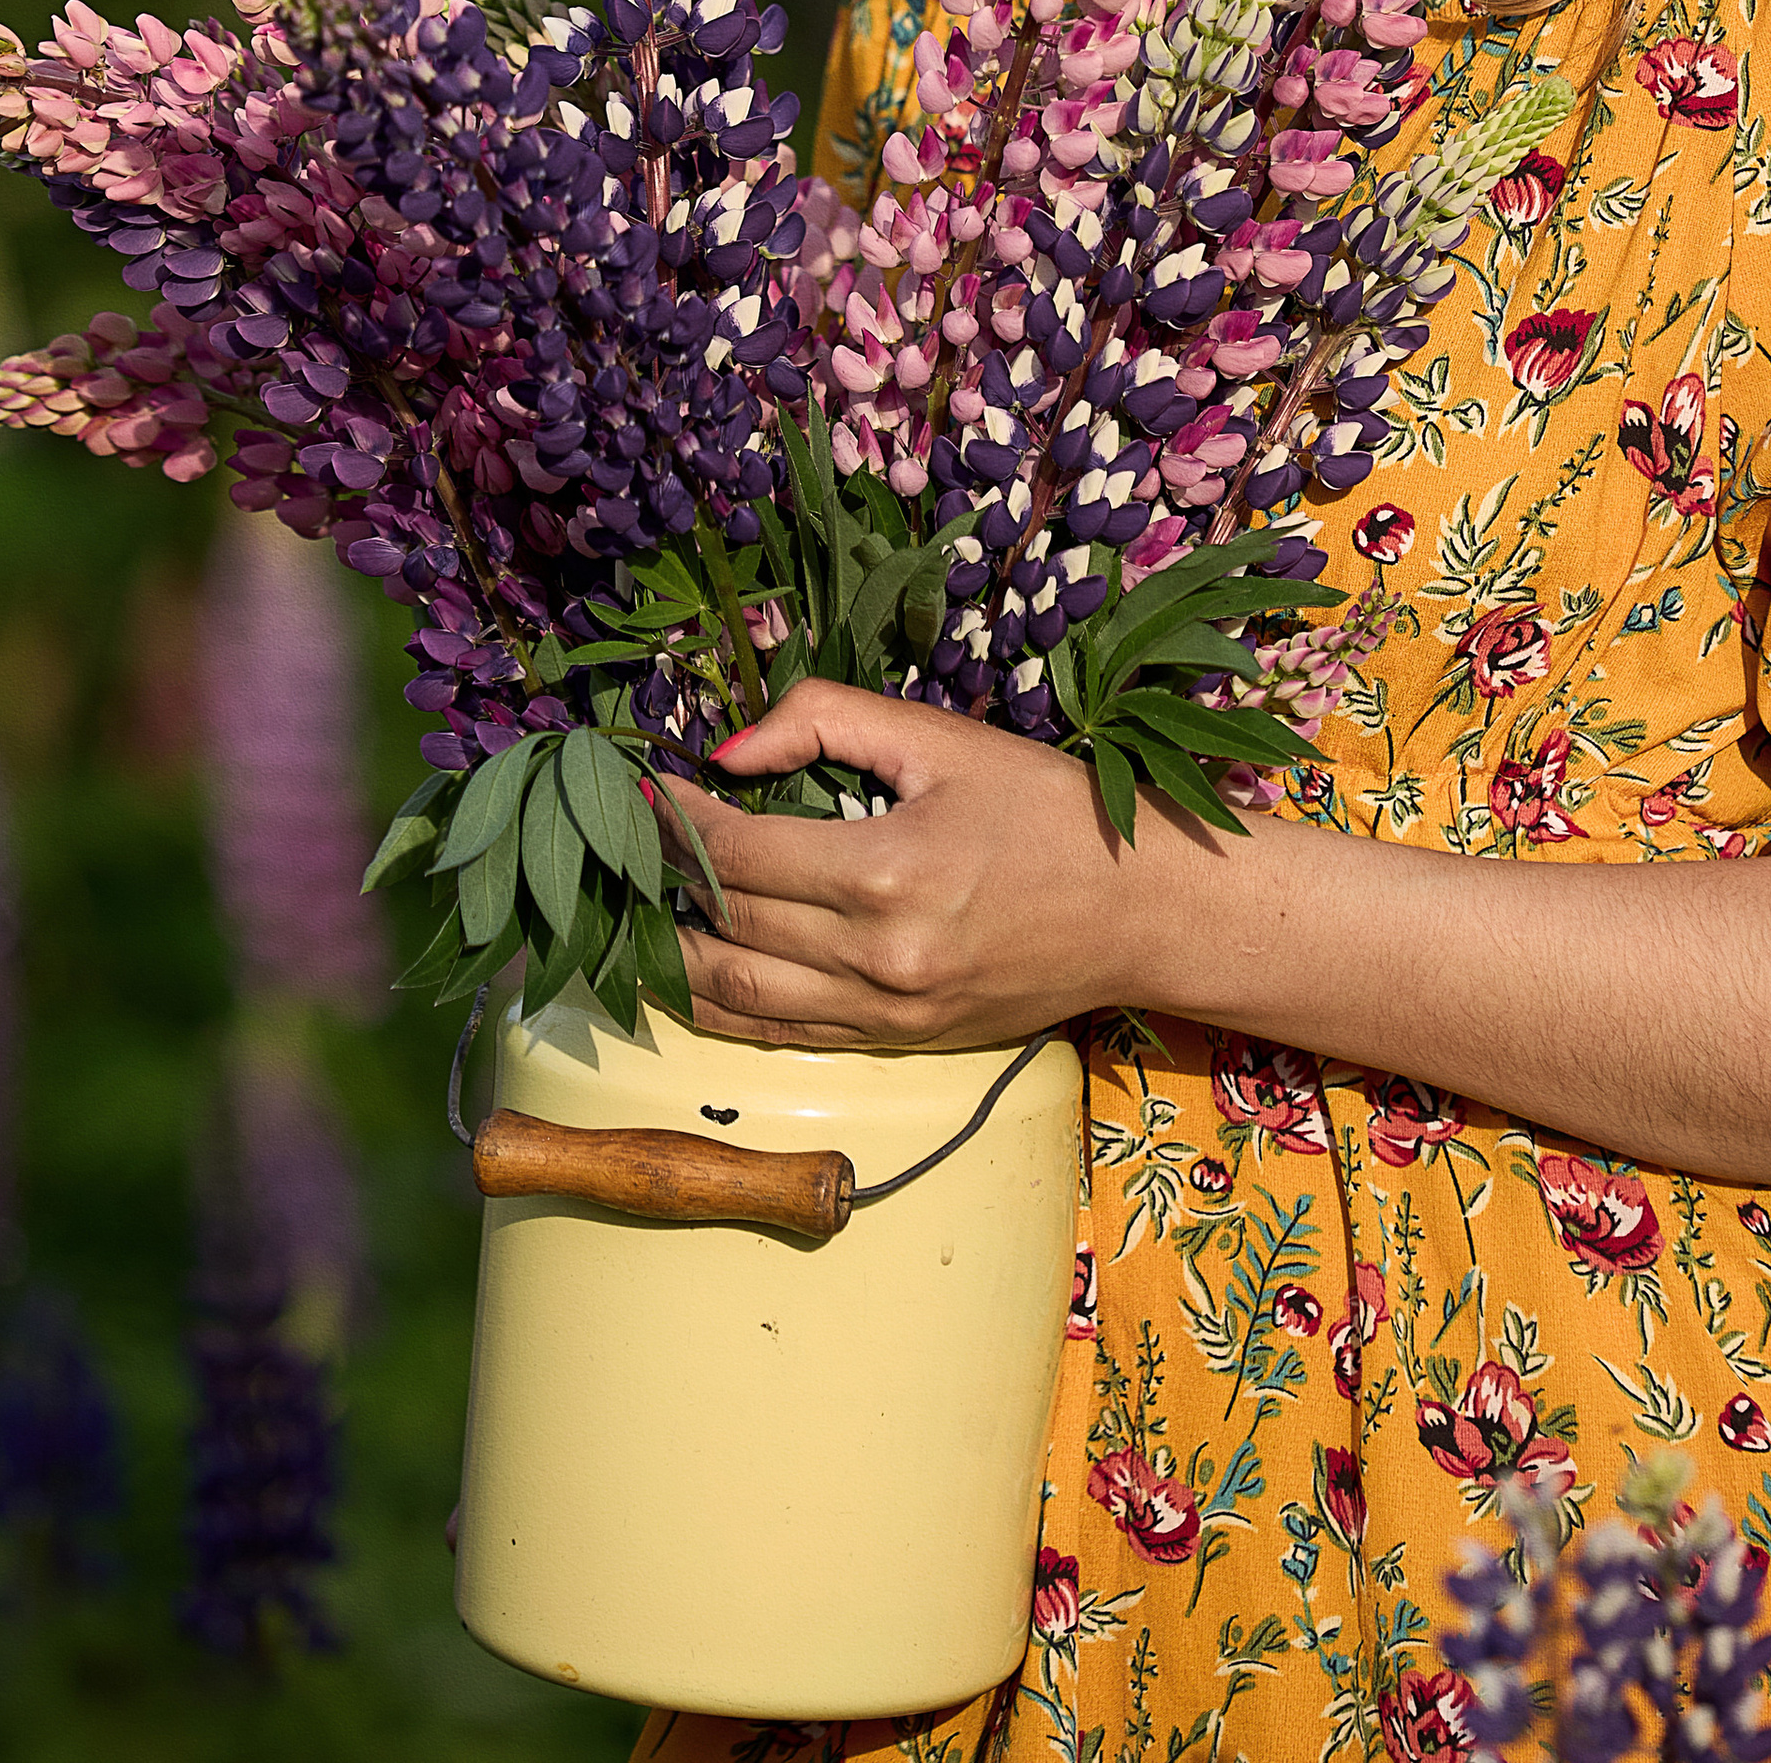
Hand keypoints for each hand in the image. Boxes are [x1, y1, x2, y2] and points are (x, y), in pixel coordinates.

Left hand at [662, 678, 1184, 1050]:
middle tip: (628, 844)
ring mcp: (886, 1017)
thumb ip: (829, 722)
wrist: (1142, 911)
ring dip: (674, 958)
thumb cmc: (1049, 810)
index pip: (738, 854)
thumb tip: (729, 748)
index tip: (644, 792)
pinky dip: (723, 1007)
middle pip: (727, 925)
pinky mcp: (899, 1048)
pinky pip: (782, 1037)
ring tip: (641, 911)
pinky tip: (693, 971)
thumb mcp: (944, 739)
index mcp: (888, 873)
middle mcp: (877, 959)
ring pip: (737, 999)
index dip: (676, 822)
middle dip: (663, 882)